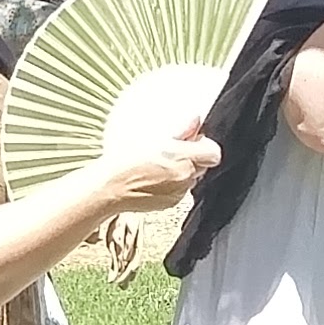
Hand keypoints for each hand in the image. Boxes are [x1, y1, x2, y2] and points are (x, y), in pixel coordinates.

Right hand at [72, 119, 220, 213]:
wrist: (110, 188)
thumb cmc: (124, 162)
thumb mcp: (150, 137)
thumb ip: (181, 130)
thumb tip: (195, 120)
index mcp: (184, 158)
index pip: (213, 152)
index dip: (204, 145)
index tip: (192, 141)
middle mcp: (185, 177)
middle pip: (203, 165)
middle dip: (191, 157)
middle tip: (170, 151)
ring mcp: (179, 193)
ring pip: (190, 178)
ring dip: (181, 170)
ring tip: (157, 164)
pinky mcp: (171, 204)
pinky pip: (179, 190)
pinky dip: (171, 184)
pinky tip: (153, 178)